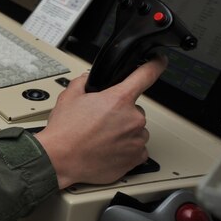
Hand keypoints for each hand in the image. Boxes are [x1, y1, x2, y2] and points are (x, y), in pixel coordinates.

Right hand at [34, 57, 166, 188]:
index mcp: (118, 99)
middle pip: (135, 109)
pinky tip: (108, 149)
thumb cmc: (65, 132)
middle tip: (100, 121)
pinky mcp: (136, 159)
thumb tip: (88, 80)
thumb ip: (82, 82)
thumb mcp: (68, 97)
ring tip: (101, 138)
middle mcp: (133, 119)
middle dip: (120, 113)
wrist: (60, 160)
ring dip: (124, 132)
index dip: (155, 65)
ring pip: (136, 130)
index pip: (145, 75)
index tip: (159, 61)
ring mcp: (136, 140)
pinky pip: (137, 149)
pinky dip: (126, 149)